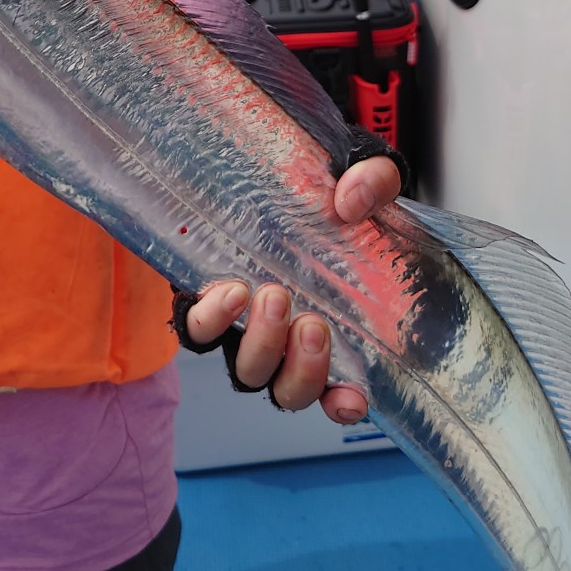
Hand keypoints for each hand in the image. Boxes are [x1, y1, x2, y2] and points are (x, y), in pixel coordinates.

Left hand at [183, 154, 401, 423]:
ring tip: (273, 296)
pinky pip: (197, 331)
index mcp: (332, 326)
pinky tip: (232, 292)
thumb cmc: (321, 190)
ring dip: (262, 344)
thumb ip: (373, 183)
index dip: (342, 403)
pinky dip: (213, 319)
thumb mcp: (362, 177)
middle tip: (312, 324)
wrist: (264, 166)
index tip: (349, 400)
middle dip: (302, 369)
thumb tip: (353, 202)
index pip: (338, 389)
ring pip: (247, 372)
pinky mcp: (204, 302)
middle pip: (288, 391)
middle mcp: (286, 340)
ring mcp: (243, 327)